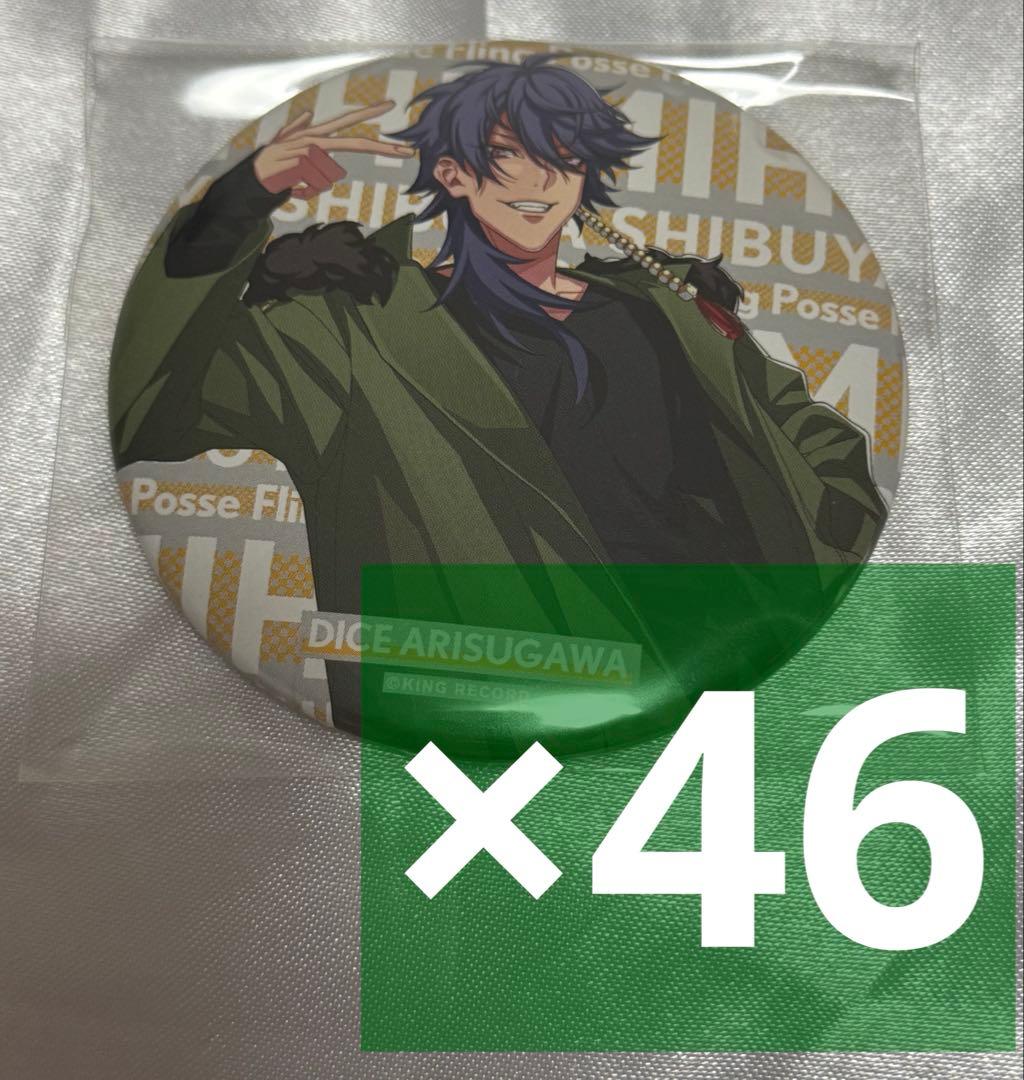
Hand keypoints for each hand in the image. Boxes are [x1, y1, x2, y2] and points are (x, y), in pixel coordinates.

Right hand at [253, 100, 413, 199]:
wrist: (253, 178)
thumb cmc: (274, 165)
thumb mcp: (286, 147)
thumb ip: (296, 129)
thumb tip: (307, 113)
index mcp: (316, 135)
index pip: (347, 121)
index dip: (368, 113)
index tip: (390, 106)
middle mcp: (315, 139)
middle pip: (355, 143)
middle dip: (382, 148)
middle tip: (408, 151)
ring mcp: (309, 150)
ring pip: (331, 177)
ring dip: (315, 187)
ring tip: (296, 183)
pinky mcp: (300, 162)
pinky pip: (317, 186)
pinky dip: (306, 193)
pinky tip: (292, 187)